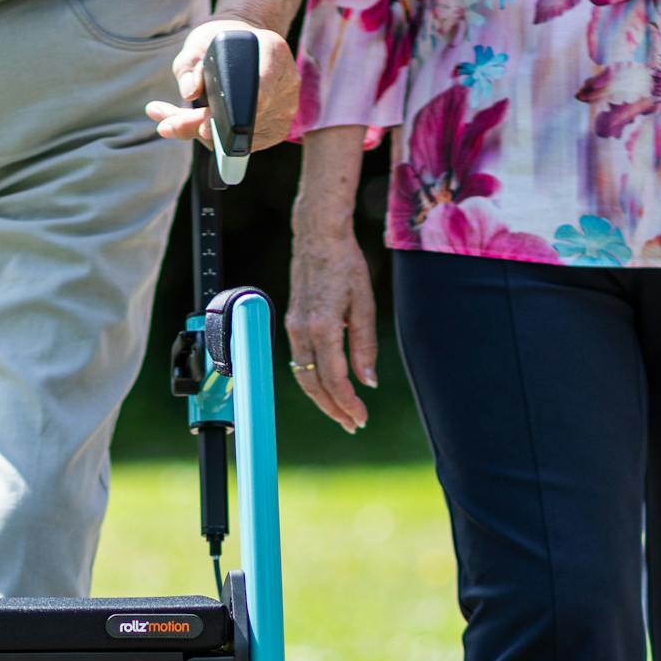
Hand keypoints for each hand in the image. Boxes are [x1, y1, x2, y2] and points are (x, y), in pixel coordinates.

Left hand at [144, 18, 299, 147]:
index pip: (257, 90)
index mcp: (272, 51)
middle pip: (245, 121)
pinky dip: (217, 140)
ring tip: (172, 121)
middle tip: (167, 125)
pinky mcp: (279, 129)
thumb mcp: (197, 43)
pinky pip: (245, 144)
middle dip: (203, 127)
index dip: (231, 114)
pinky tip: (196, 126)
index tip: (204, 127)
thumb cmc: (220, 40)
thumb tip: (188, 93)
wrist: (246, 42)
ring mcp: (286, 109)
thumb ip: (188, 66)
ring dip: (205, 135)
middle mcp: (286, 83)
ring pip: (242, 138)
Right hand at [286, 221, 377, 432]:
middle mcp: (302, 331)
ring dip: (322, 398)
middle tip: (353, 424)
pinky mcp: (291, 323)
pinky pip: (299, 360)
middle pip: (313, 384)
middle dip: (333, 408)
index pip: (334, 379)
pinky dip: (313, 379)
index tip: (361, 418)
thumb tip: (368, 382)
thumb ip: (364, 347)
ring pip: (303, 376)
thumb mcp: (364, 305)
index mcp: (323, 327)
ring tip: (342, 412)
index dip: (348, 403)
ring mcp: (292, 327)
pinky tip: (328, 385)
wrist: (317, 236)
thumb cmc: (345, 264)